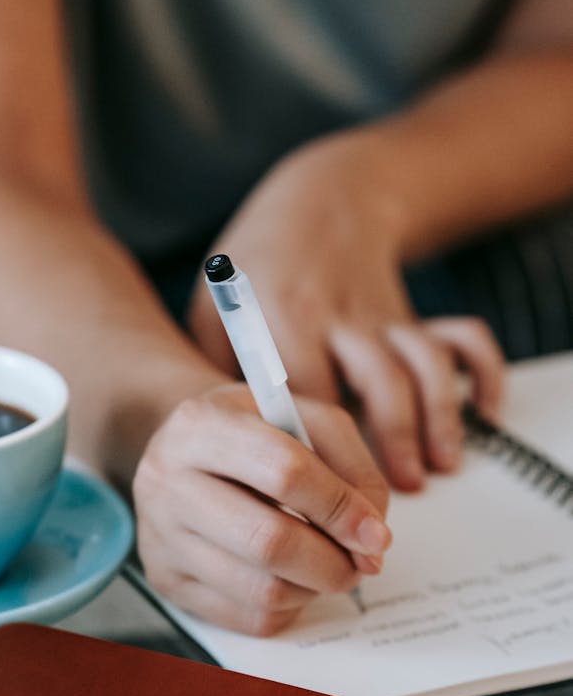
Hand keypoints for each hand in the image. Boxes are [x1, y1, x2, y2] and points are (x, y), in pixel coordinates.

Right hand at [133, 384, 390, 635]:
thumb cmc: (253, 433)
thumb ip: (352, 465)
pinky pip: (247, 617)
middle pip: (268, 542)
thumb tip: (371, 536)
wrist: (185, 451)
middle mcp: (167, 480)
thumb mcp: (304, 419)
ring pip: (261, 590)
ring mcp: (159, 535)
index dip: (340, 507)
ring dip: (314, 588)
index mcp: (201, 424)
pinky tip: (291, 577)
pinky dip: (288, 607)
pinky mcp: (165, 580)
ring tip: (325, 565)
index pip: (283, 472)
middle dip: (333, 562)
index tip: (376, 532)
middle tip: (361, 562)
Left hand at [187, 136, 504, 490]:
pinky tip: (483, 413)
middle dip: (389, 442)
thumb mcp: (211, 309)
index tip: (314, 495)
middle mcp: (338, 317)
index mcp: (283, 320)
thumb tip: (216, 449)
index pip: (305, 397)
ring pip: (422, 365)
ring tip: (433, 470)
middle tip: (388, 496)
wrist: (317, 199)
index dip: (315, 450)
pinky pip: (462, 339)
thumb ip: (212, 375)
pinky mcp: (412, 313)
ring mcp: (381, 314)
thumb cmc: (252, 268)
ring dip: (435, 420)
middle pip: (375, 383)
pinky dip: (482, 374)